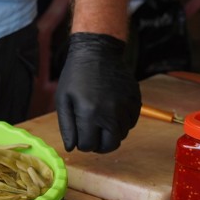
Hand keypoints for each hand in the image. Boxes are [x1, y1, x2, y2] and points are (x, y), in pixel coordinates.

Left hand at [55, 32, 140, 153]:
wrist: (98, 52)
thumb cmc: (76, 76)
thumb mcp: (63, 101)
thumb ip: (67, 127)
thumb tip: (71, 148)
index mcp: (89, 113)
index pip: (89, 145)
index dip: (82, 145)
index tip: (79, 137)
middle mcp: (111, 112)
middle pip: (110, 145)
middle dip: (99, 146)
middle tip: (92, 138)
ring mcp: (126, 106)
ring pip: (122, 135)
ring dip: (111, 134)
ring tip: (100, 122)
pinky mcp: (136, 99)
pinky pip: (132, 122)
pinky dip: (122, 123)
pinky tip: (112, 114)